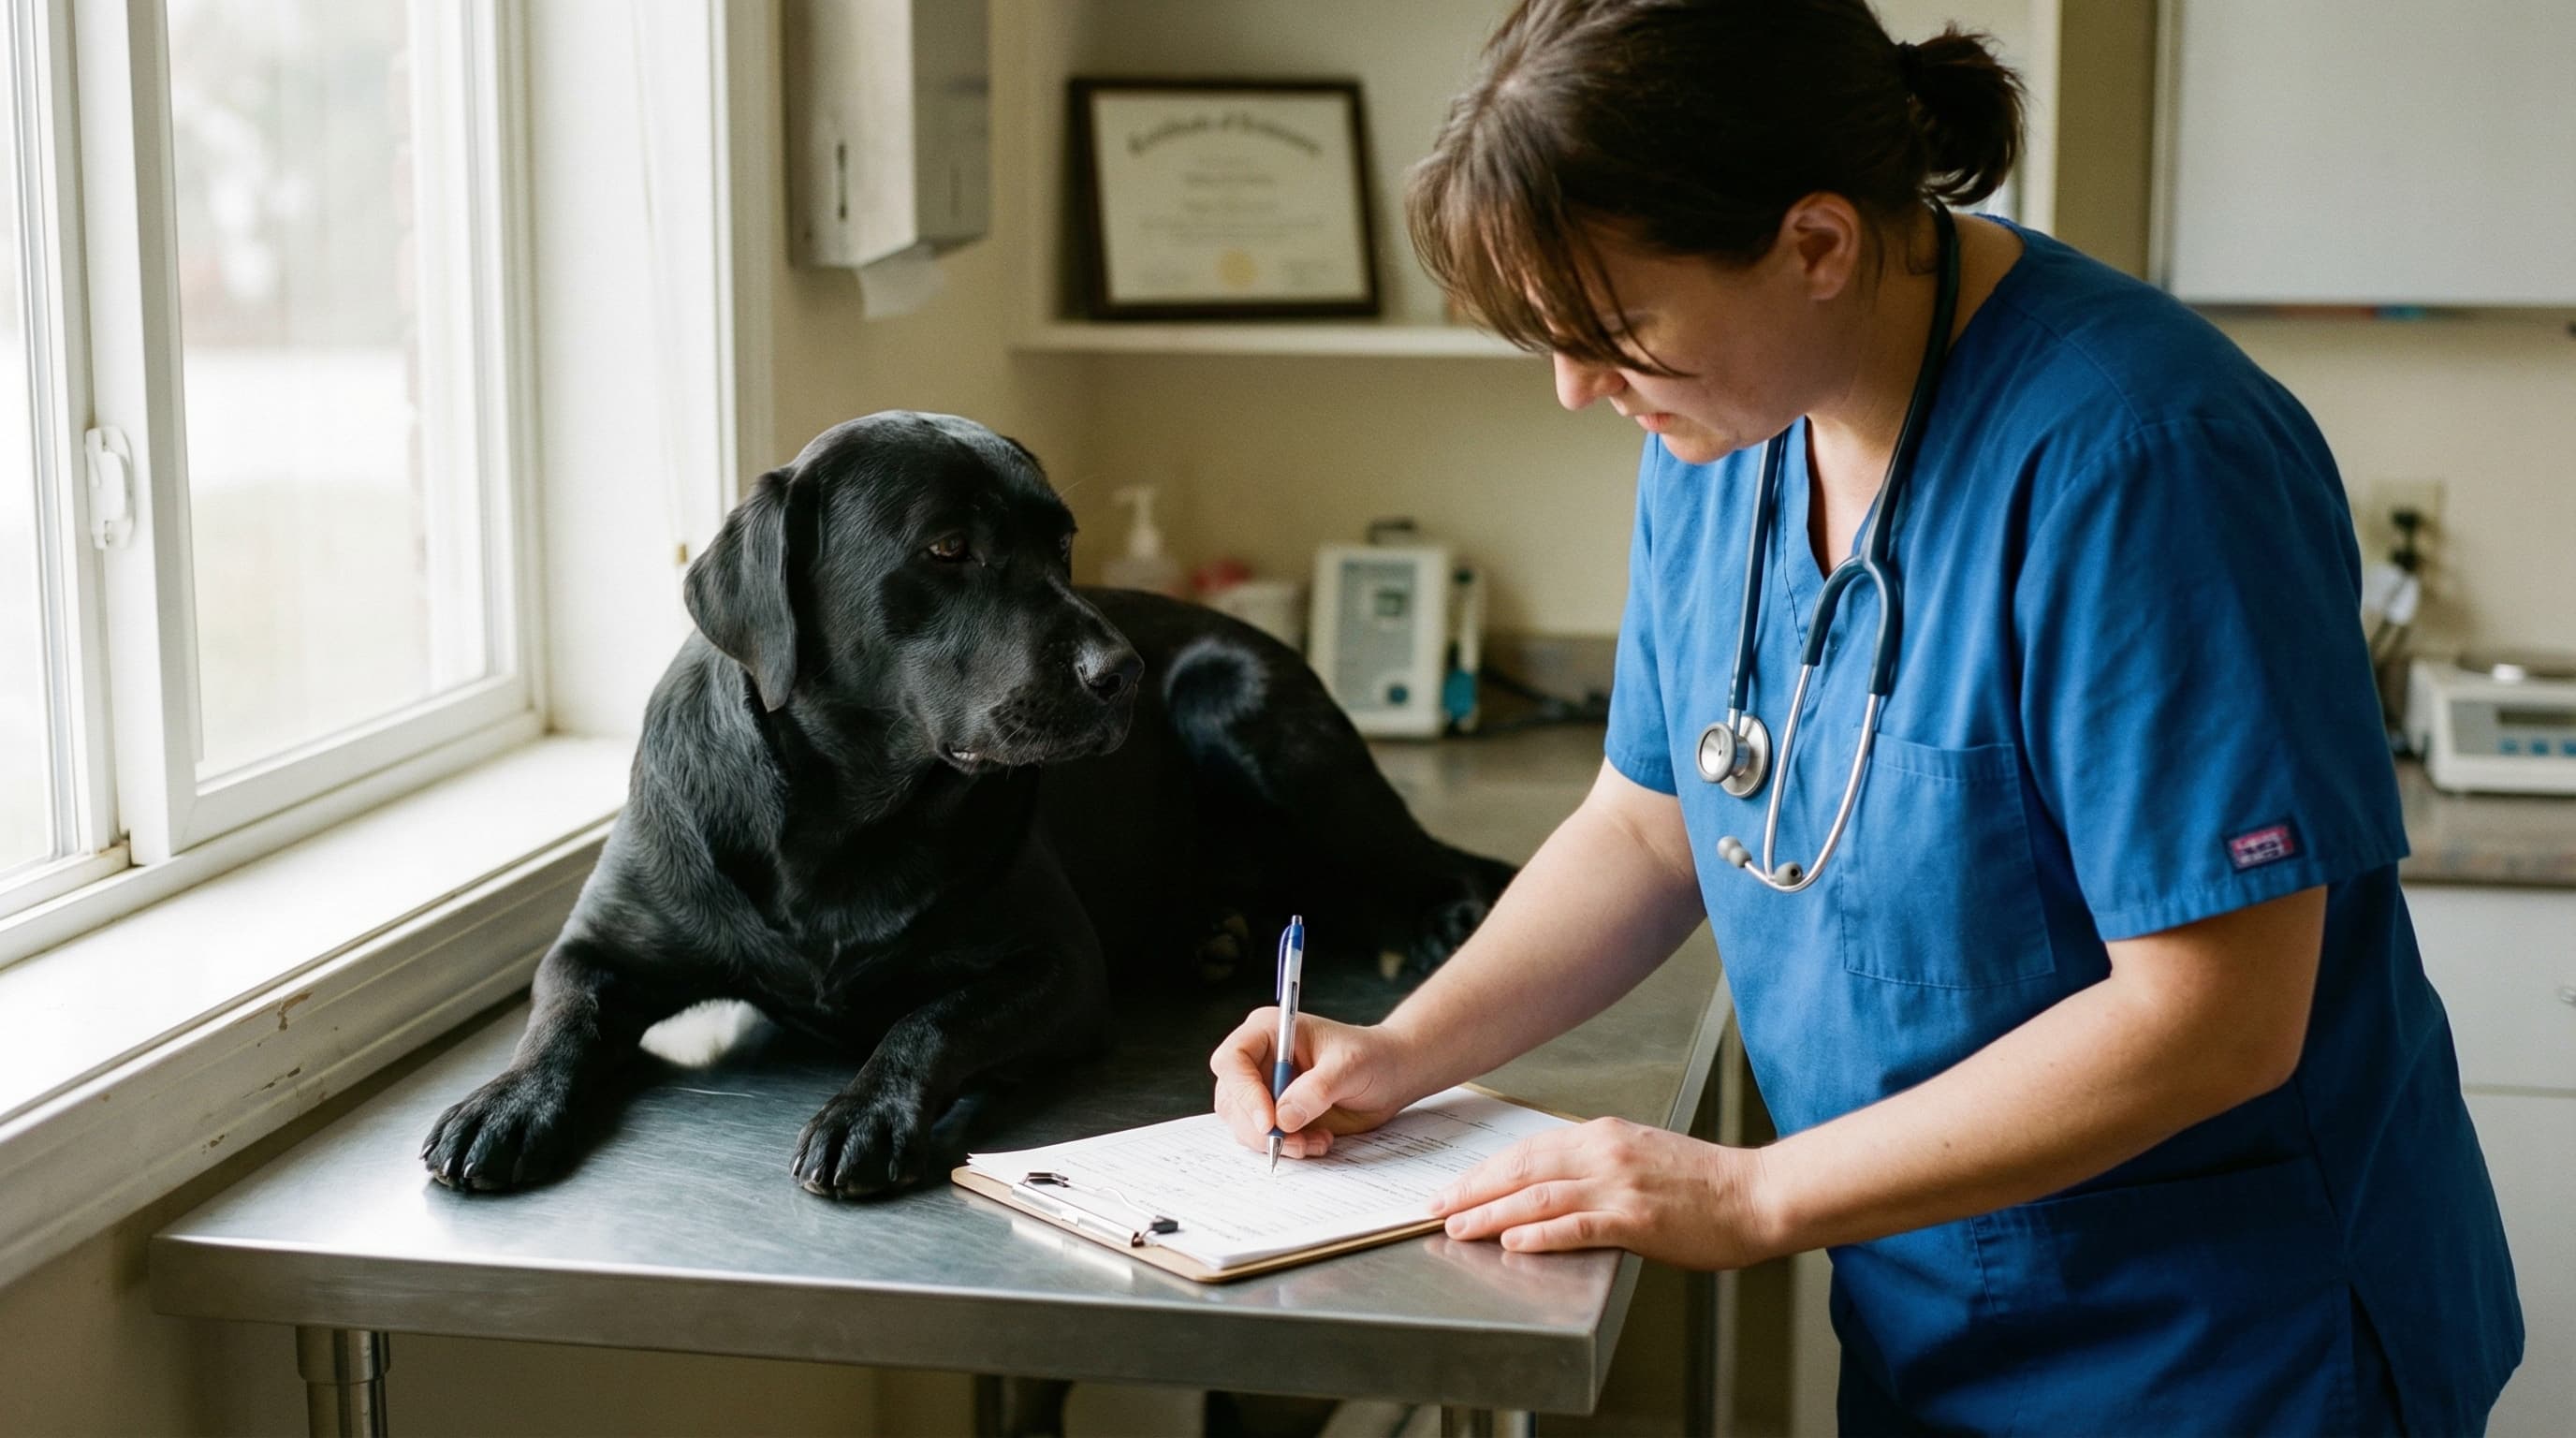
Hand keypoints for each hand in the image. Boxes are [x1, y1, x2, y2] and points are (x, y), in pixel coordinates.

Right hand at [1209, 1009, 1422, 1158]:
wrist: (1390, 1076)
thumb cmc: (1371, 1057)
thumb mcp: (1350, 1065)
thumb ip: (1318, 1088)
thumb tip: (1284, 1117)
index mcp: (1269, 1032)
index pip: (1232, 1060)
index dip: (1243, 1091)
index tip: (1269, 1121)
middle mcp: (1259, 1060)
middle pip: (1231, 1099)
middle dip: (1260, 1127)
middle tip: (1295, 1141)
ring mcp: (1264, 1090)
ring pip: (1243, 1125)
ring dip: (1276, 1142)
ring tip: (1316, 1139)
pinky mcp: (1275, 1115)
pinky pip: (1264, 1140)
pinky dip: (1288, 1148)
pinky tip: (1318, 1140)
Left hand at [1428, 1117, 1781, 1269]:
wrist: (1755, 1194)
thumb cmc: (1702, 1183)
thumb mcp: (1639, 1155)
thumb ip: (1594, 1165)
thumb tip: (1549, 1185)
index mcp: (1603, 1134)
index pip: (1526, 1150)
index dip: (1484, 1170)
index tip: (1453, 1187)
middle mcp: (1604, 1152)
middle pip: (1522, 1169)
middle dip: (1472, 1190)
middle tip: (1436, 1209)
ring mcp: (1620, 1184)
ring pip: (1539, 1197)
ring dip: (1492, 1213)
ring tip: (1459, 1228)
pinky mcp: (1637, 1217)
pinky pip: (1577, 1225)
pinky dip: (1540, 1233)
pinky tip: (1512, 1241)